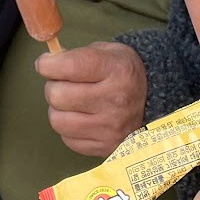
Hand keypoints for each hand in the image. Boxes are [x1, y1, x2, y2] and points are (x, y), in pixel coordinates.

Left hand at [35, 41, 147, 156]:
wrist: (154, 100)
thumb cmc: (123, 73)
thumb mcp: (108, 51)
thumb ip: (76, 55)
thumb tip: (47, 63)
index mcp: (116, 70)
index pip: (69, 66)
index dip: (48, 64)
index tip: (45, 63)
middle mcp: (115, 100)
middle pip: (57, 95)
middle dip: (53, 87)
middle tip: (62, 84)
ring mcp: (110, 127)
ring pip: (57, 120)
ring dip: (58, 110)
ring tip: (70, 103)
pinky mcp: (105, 147)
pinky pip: (67, 139)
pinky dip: (68, 128)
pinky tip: (81, 118)